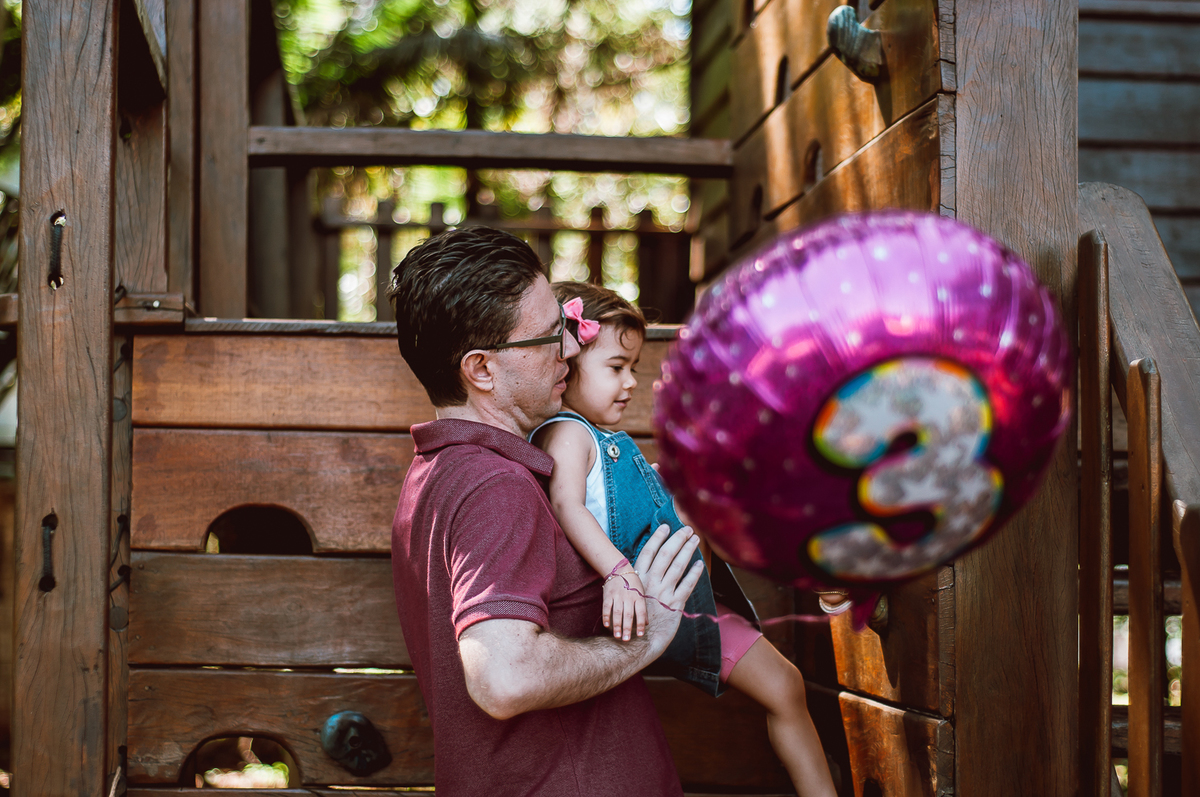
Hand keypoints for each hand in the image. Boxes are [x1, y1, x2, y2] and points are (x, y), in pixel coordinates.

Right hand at [603, 568, 646, 640]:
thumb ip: (643, 608)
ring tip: (617, 636)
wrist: (619, 570)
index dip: (640, 624)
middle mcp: (628, 597)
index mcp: (638, 597)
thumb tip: (646, 623)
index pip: (641, 612)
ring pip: (617, 613)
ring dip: (617, 626)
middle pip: (628, 615)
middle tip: (626, 640)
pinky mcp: (608, 595)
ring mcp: (617, 596)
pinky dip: (606, 617)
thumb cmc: (633, 583)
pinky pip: (606, 607)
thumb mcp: (641, 593)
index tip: (640, 635)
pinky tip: (606, 625)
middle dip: (627, 628)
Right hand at [633, 524, 703, 656]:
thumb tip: (645, 567)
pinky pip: (687, 586)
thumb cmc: (633, 619)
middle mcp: (650, 583)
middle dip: (678, 540)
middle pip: (666, 555)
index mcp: (639, 579)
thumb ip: (639, 580)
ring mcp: (663, 593)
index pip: (648, 552)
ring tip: (695, 540)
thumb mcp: (631, 595)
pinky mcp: (674, 605)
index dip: (658, 537)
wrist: (637, 642)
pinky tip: (700, 564)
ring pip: (677, 566)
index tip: (666, 526)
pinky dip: (694, 574)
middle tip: (687, 529)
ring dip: (687, 551)